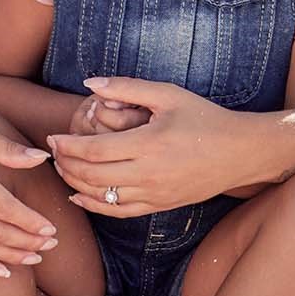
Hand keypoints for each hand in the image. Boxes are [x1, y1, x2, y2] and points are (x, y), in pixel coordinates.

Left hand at [48, 76, 268, 217]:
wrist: (241, 152)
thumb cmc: (204, 118)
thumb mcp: (167, 94)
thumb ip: (126, 87)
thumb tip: (89, 83)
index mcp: (149, 144)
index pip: (94, 151)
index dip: (67, 146)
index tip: (53, 138)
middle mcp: (150, 173)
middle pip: (92, 176)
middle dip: (65, 165)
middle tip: (52, 153)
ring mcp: (155, 194)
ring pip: (103, 198)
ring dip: (75, 184)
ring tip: (62, 169)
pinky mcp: (161, 206)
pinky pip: (120, 212)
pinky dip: (95, 206)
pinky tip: (79, 196)